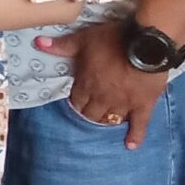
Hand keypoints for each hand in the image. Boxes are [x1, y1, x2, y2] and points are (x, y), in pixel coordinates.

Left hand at [40, 18, 168, 148]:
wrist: (146, 44)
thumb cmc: (113, 39)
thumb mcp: (84, 39)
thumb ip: (62, 45)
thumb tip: (38, 43)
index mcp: (87, 83)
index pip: (76, 101)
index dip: (75, 102)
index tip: (76, 104)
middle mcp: (102, 98)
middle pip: (91, 114)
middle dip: (88, 115)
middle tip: (89, 114)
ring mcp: (123, 104)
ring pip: (110, 120)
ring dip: (105, 122)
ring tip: (104, 123)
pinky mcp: (143, 105)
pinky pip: (139, 125)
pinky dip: (135, 136)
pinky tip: (130, 146)